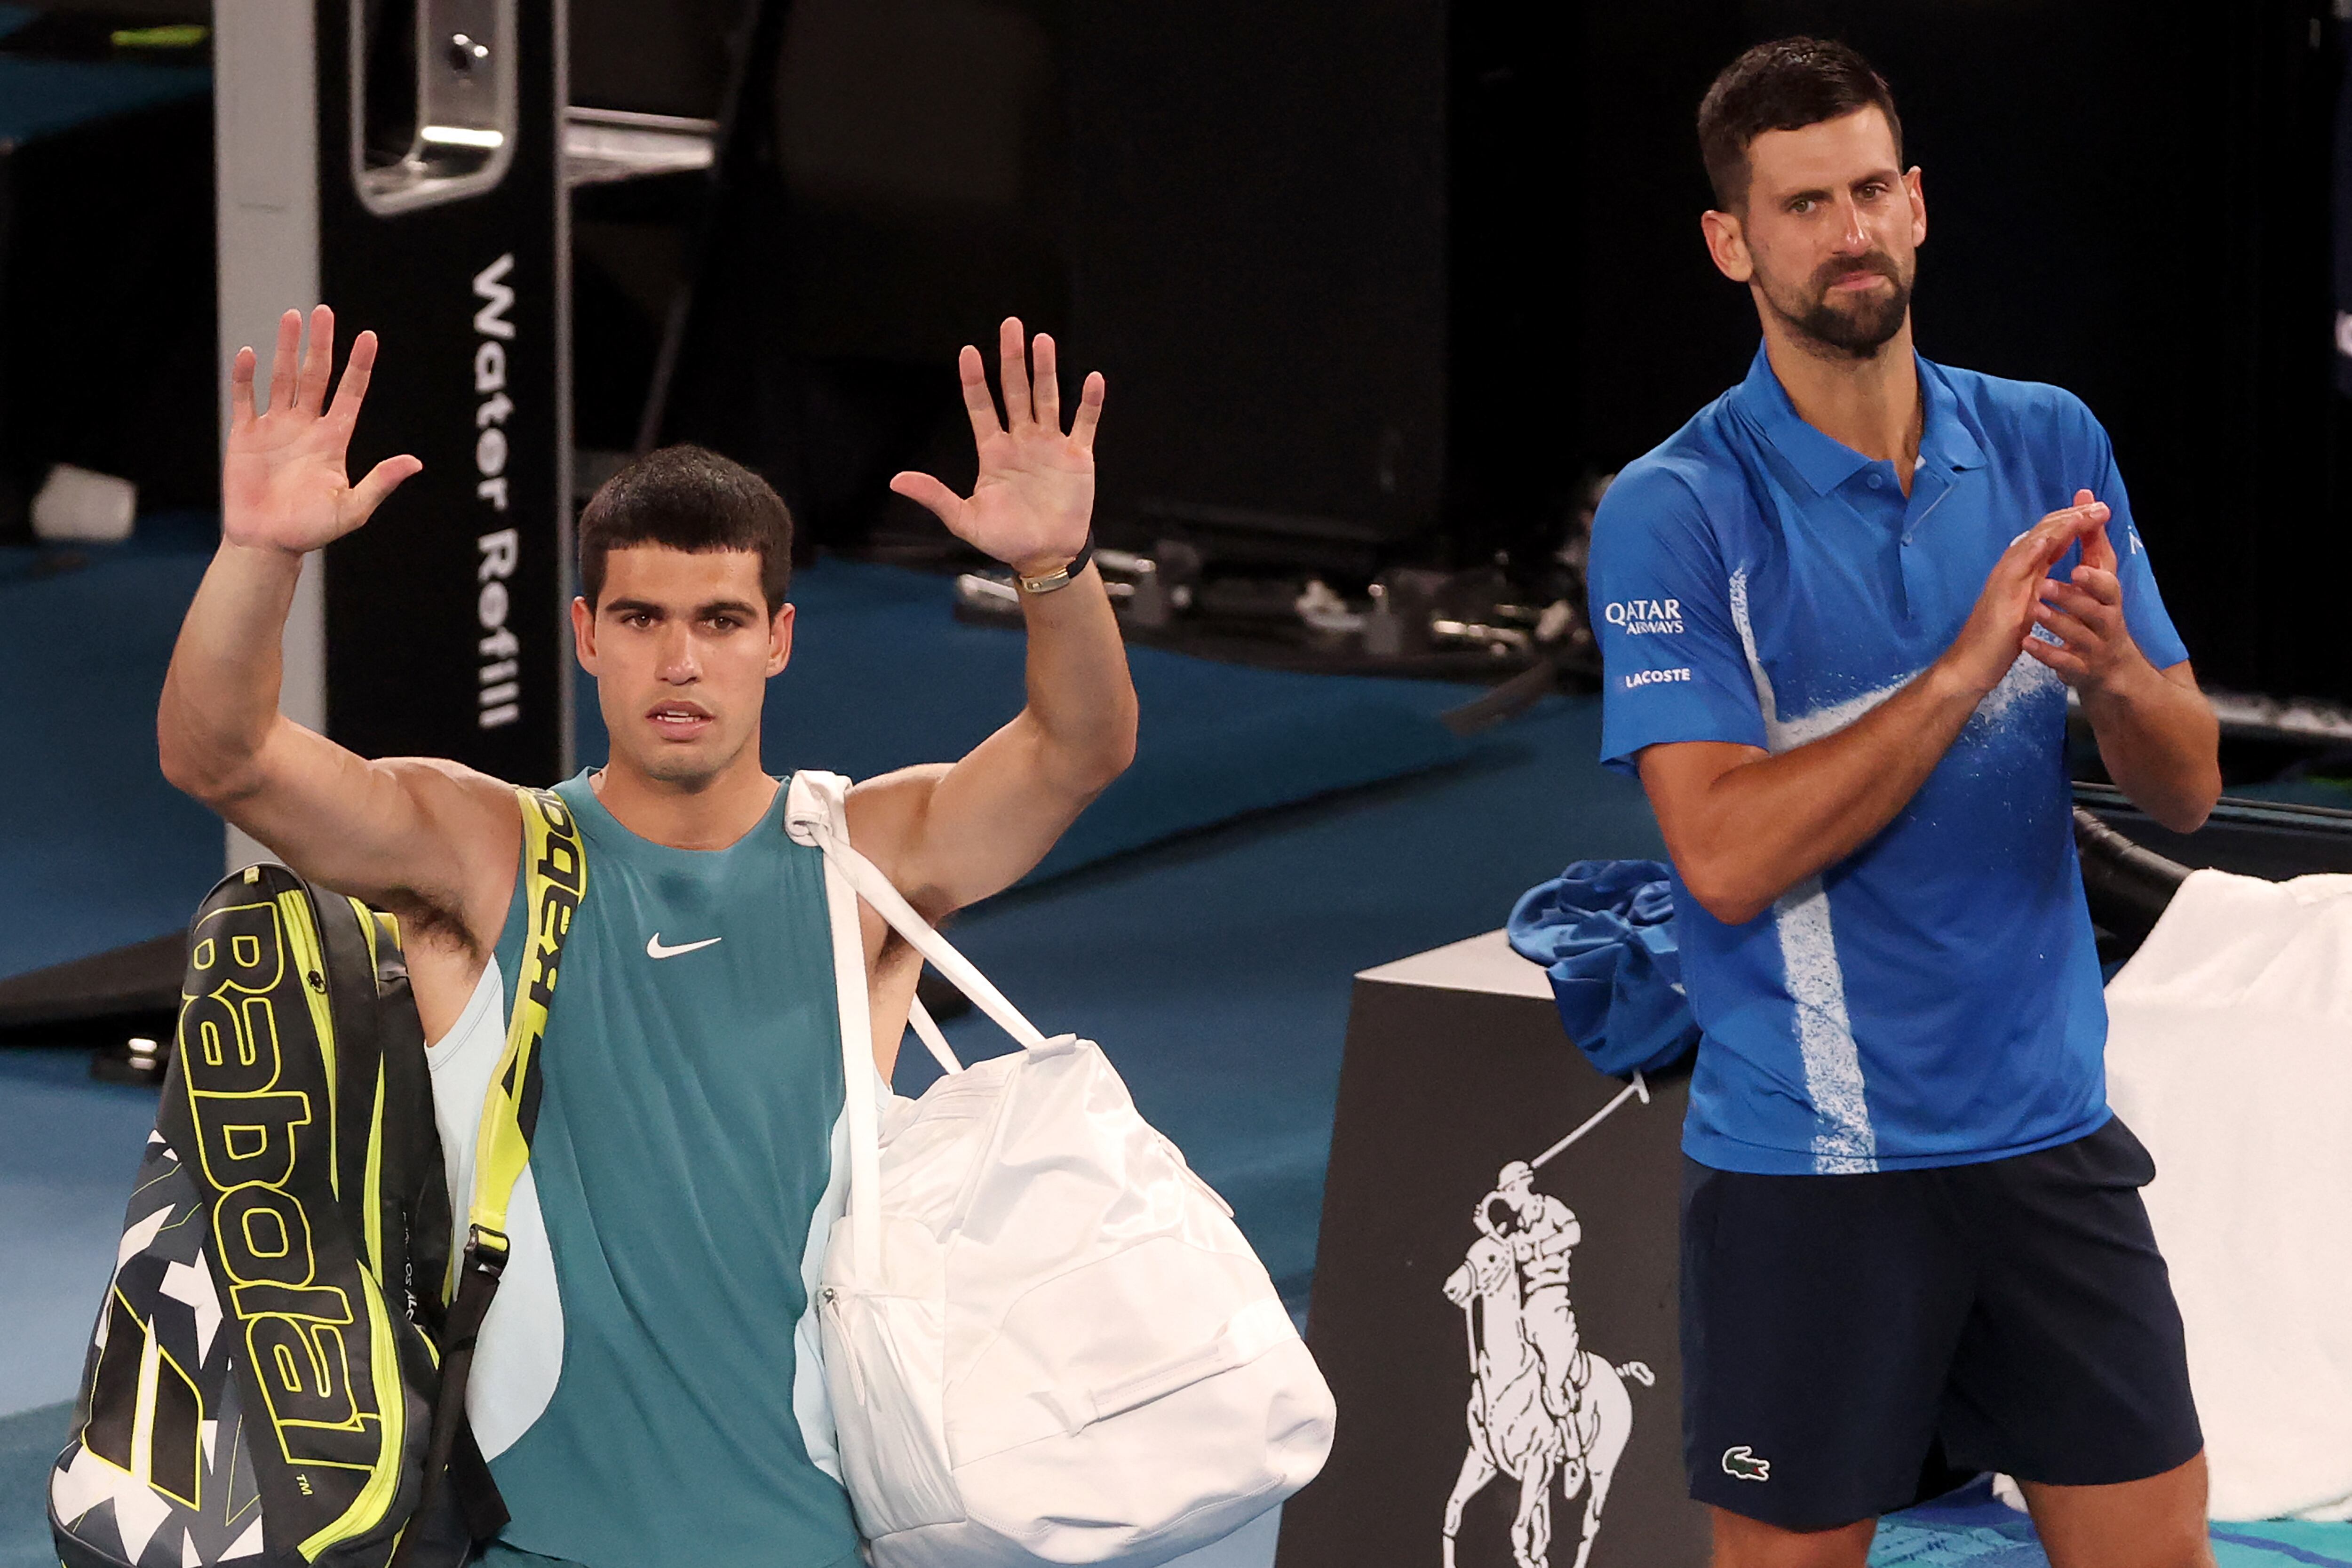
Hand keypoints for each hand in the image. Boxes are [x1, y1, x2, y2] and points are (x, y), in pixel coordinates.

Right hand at [222, 306, 420, 555]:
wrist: (268, 544)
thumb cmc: (312, 530)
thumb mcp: (353, 508)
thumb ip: (381, 482)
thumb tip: (415, 462)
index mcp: (333, 439)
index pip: (350, 393)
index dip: (359, 366)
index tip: (369, 337)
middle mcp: (306, 426)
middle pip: (316, 376)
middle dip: (321, 344)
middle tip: (325, 311)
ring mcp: (275, 427)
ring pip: (283, 378)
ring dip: (286, 348)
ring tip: (293, 316)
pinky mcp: (245, 435)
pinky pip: (245, 399)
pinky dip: (245, 376)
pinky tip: (250, 353)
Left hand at [889, 317, 1103, 575]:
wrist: (1046, 556)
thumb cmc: (1005, 540)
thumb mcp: (965, 520)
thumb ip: (935, 496)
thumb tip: (896, 481)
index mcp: (994, 451)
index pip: (981, 406)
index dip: (974, 380)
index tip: (968, 352)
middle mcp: (1022, 440)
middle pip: (1015, 391)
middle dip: (1012, 359)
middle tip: (1011, 325)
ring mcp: (1050, 445)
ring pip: (1047, 398)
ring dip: (1045, 370)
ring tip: (1042, 340)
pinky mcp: (1077, 456)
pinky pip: (1085, 423)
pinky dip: (1090, 403)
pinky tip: (1092, 379)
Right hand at [1938, 495, 2110, 697]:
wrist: (1970, 665)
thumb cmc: (1996, 641)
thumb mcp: (2025, 608)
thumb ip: (2036, 587)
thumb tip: (2050, 574)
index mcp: (2022, 571)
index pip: (2050, 538)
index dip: (2074, 523)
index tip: (2099, 512)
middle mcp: (2012, 568)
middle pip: (2044, 532)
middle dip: (2073, 516)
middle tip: (2101, 505)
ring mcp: (2004, 578)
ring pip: (2033, 542)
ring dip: (2060, 525)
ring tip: (2085, 513)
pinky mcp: (2000, 595)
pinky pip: (2017, 567)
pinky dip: (2033, 550)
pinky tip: (2049, 538)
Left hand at [2023, 489, 2144, 695]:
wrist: (2105, 670)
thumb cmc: (2097, 616)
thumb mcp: (2096, 582)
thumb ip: (2090, 544)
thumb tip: (2086, 500)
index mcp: (2108, 599)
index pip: (2107, 583)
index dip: (2094, 575)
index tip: (2078, 566)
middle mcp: (2105, 621)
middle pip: (2096, 609)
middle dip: (2074, 597)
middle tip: (2047, 586)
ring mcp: (2092, 647)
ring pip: (2077, 635)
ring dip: (2056, 622)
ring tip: (2034, 611)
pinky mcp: (2078, 668)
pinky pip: (2063, 662)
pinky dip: (2046, 653)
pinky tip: (2027, 644)